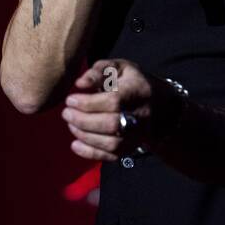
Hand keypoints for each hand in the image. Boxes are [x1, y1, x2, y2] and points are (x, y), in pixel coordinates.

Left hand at [63, 59, 183, 160]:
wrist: (158, 104)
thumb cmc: (131, 81)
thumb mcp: (118, 68)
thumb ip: (99, 71)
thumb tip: (80, 83)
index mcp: (137, 91)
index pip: (113, 101)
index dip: (88, 103)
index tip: (70, 99)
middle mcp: (140, 116)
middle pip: (112, 124)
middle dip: (84, 121)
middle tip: (66, 113)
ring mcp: (137, 135)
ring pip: (112, 143)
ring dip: (85, 136)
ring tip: (71, 124)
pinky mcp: (131, 148)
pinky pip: (111, 156)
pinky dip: (90, 153)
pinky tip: (75, 144)